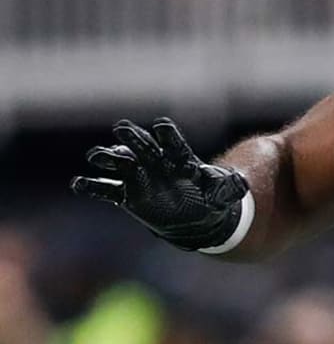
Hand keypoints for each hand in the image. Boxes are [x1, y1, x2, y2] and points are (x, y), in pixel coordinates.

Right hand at [70, 118, 248, 250]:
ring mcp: (140, 177)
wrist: (195, 216)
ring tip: (97, 155)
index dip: (168, 136)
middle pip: (145, 148)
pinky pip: (108, 189)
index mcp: (181, 161)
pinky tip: (79, 184)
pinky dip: (94, 186)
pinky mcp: (128, 194)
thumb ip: (229, 188)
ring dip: (110, 158)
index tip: (161, 127)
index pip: (174, 145)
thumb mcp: (224, 195)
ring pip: (122, 164)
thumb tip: (242, 183)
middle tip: (122, 127)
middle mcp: (158, 164)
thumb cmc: (211, 200)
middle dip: (134, 138)